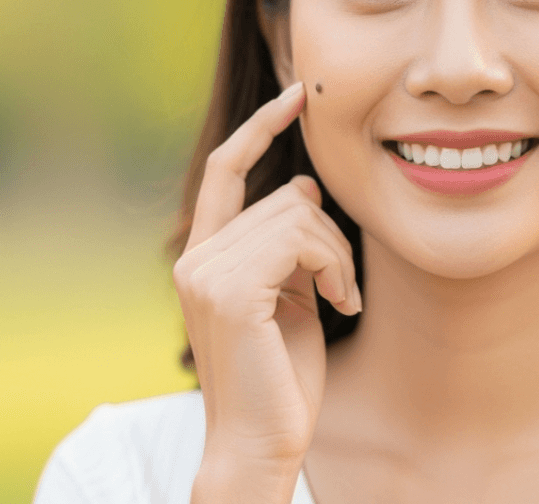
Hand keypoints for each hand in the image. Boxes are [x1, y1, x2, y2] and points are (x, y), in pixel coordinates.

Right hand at [173, 81, 361, 472]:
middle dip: (331, 236)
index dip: (258, 128)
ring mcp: (206, 272)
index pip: (226, 169)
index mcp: (205, 256)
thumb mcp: (292, 295)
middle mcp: (196, 258)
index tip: (294, 96)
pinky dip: (335, 267)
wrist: (262, 442)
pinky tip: (339, 306)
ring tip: (341, 300)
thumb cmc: (282, 377)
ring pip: (298, 214)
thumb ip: (289, 243)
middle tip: (343, 286)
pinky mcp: (230, 289)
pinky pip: (301, 240)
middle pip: (285, 197)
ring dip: (337, 256)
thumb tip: (303, 186)